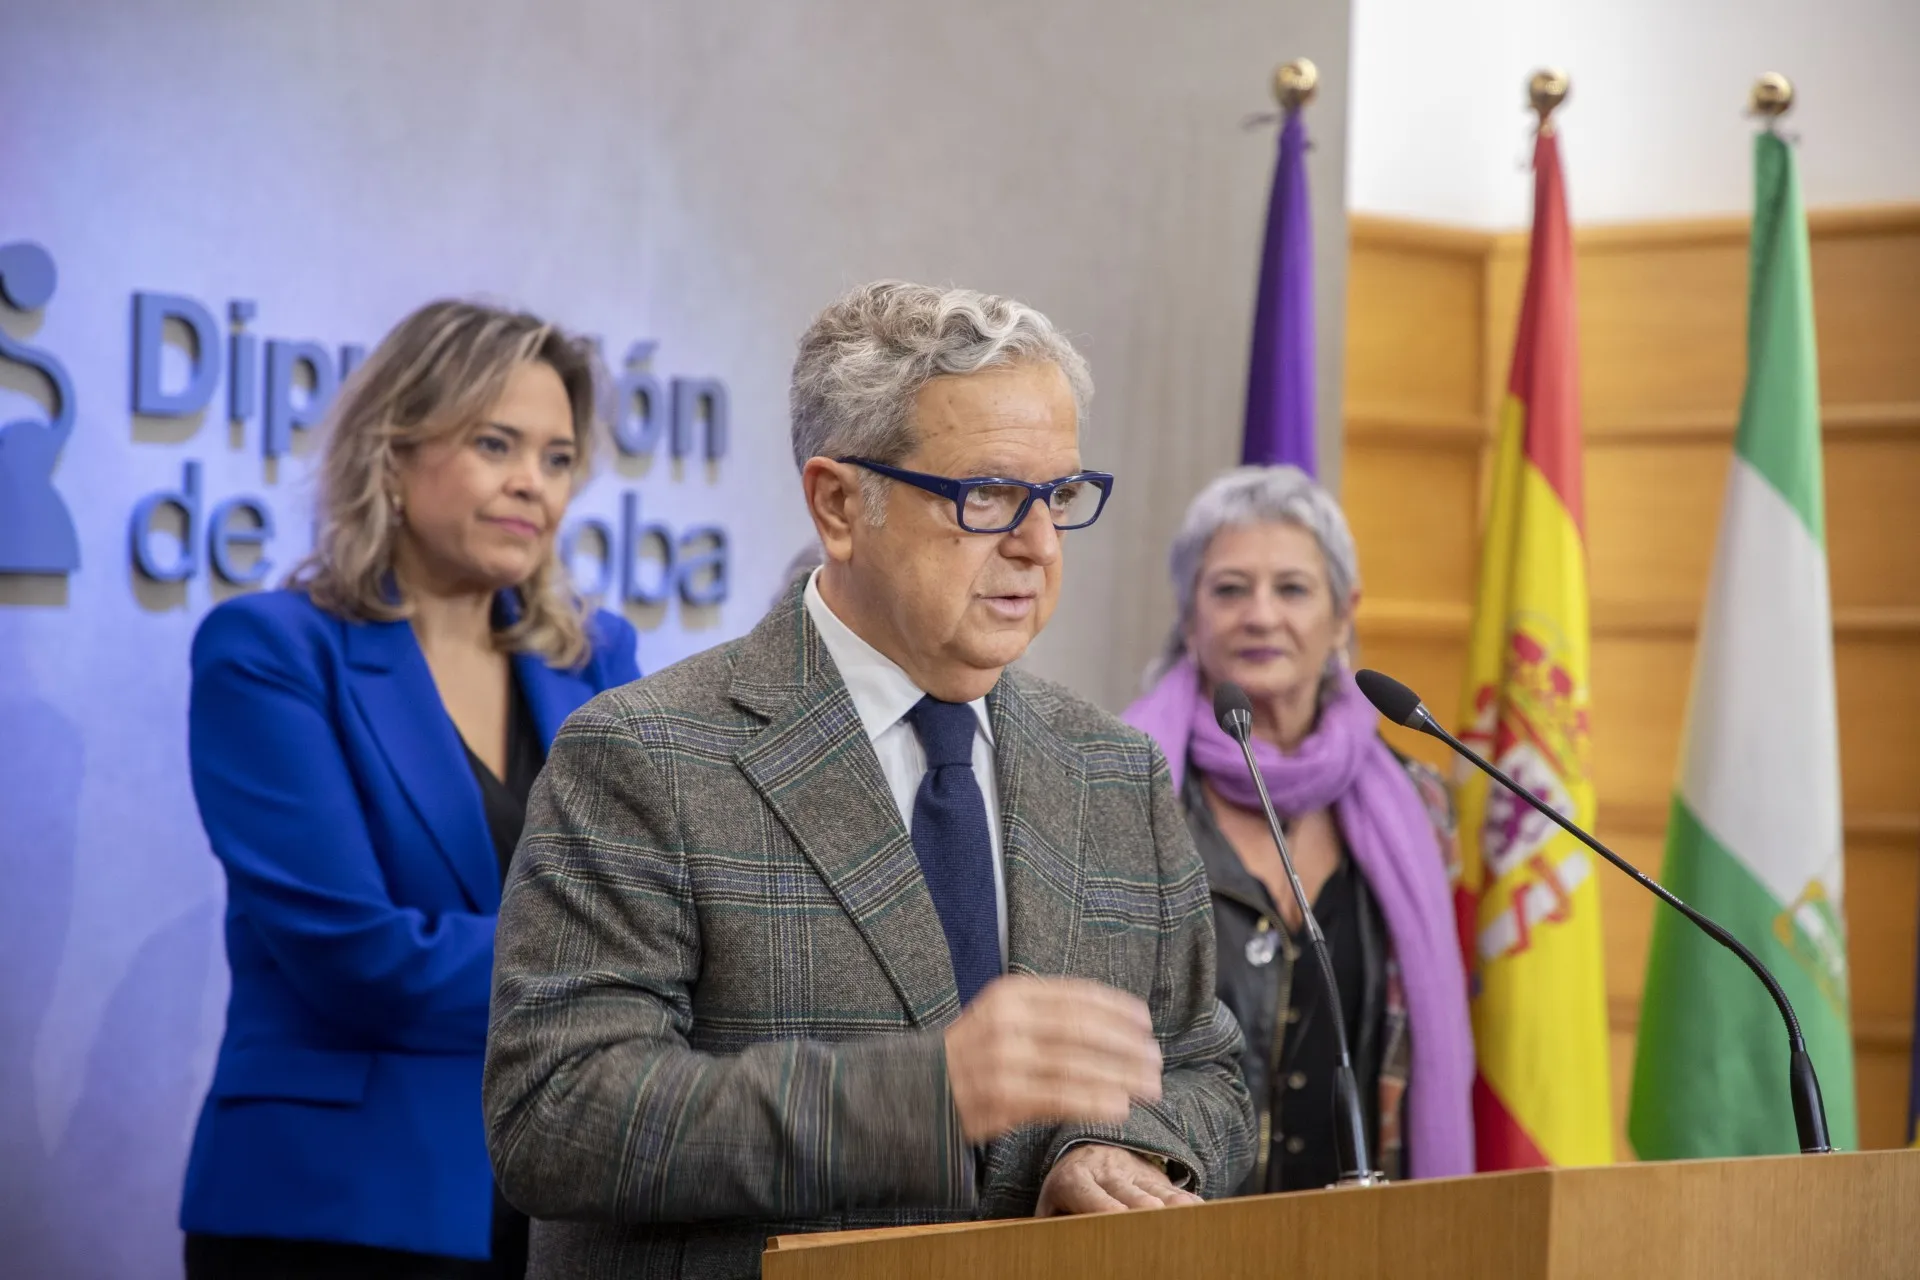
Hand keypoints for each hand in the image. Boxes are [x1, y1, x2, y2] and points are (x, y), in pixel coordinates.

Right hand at [942, 975, 1161, 1142]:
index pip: (1075, 996)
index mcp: (1011, 994)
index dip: (1116, 1008)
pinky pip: (1060, 1098)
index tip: (1145, 1022)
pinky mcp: (1003, 1098)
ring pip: (1076, 1066)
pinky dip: (1094, 1102)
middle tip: (1156, 1058)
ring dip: (1120, 1077)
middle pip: (1082, 1029)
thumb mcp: (1004, 1014)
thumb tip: (1118, 1022)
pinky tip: (1119, 1107)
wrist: (924, 1088)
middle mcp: (1007, 1022)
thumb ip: (1049, 1011)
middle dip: (1126, 1046)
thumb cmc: (977, 1051)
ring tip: (1150, 1086)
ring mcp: (1004, 1060)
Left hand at [1036, 1143, 1202, 1215]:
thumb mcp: (1051, 1206)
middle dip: (1140, 1207)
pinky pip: (1172, 1189)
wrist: (1085, 1153)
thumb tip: (1052, 1250)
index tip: (1116, 1218)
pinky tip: (1198, 1210)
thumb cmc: (1066, 1192)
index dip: (1104, 1207)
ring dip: (1170, 1204)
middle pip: (1128, 1193)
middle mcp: (1105, 1171)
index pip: (1090, 1195)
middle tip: (1152, 1220)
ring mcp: (1133, 1170)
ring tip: (1184, 1216)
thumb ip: (1054, 1225)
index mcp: (1073, 1179)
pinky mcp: (1154, 1175)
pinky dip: (1185, 1201)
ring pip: (1155, 1189)